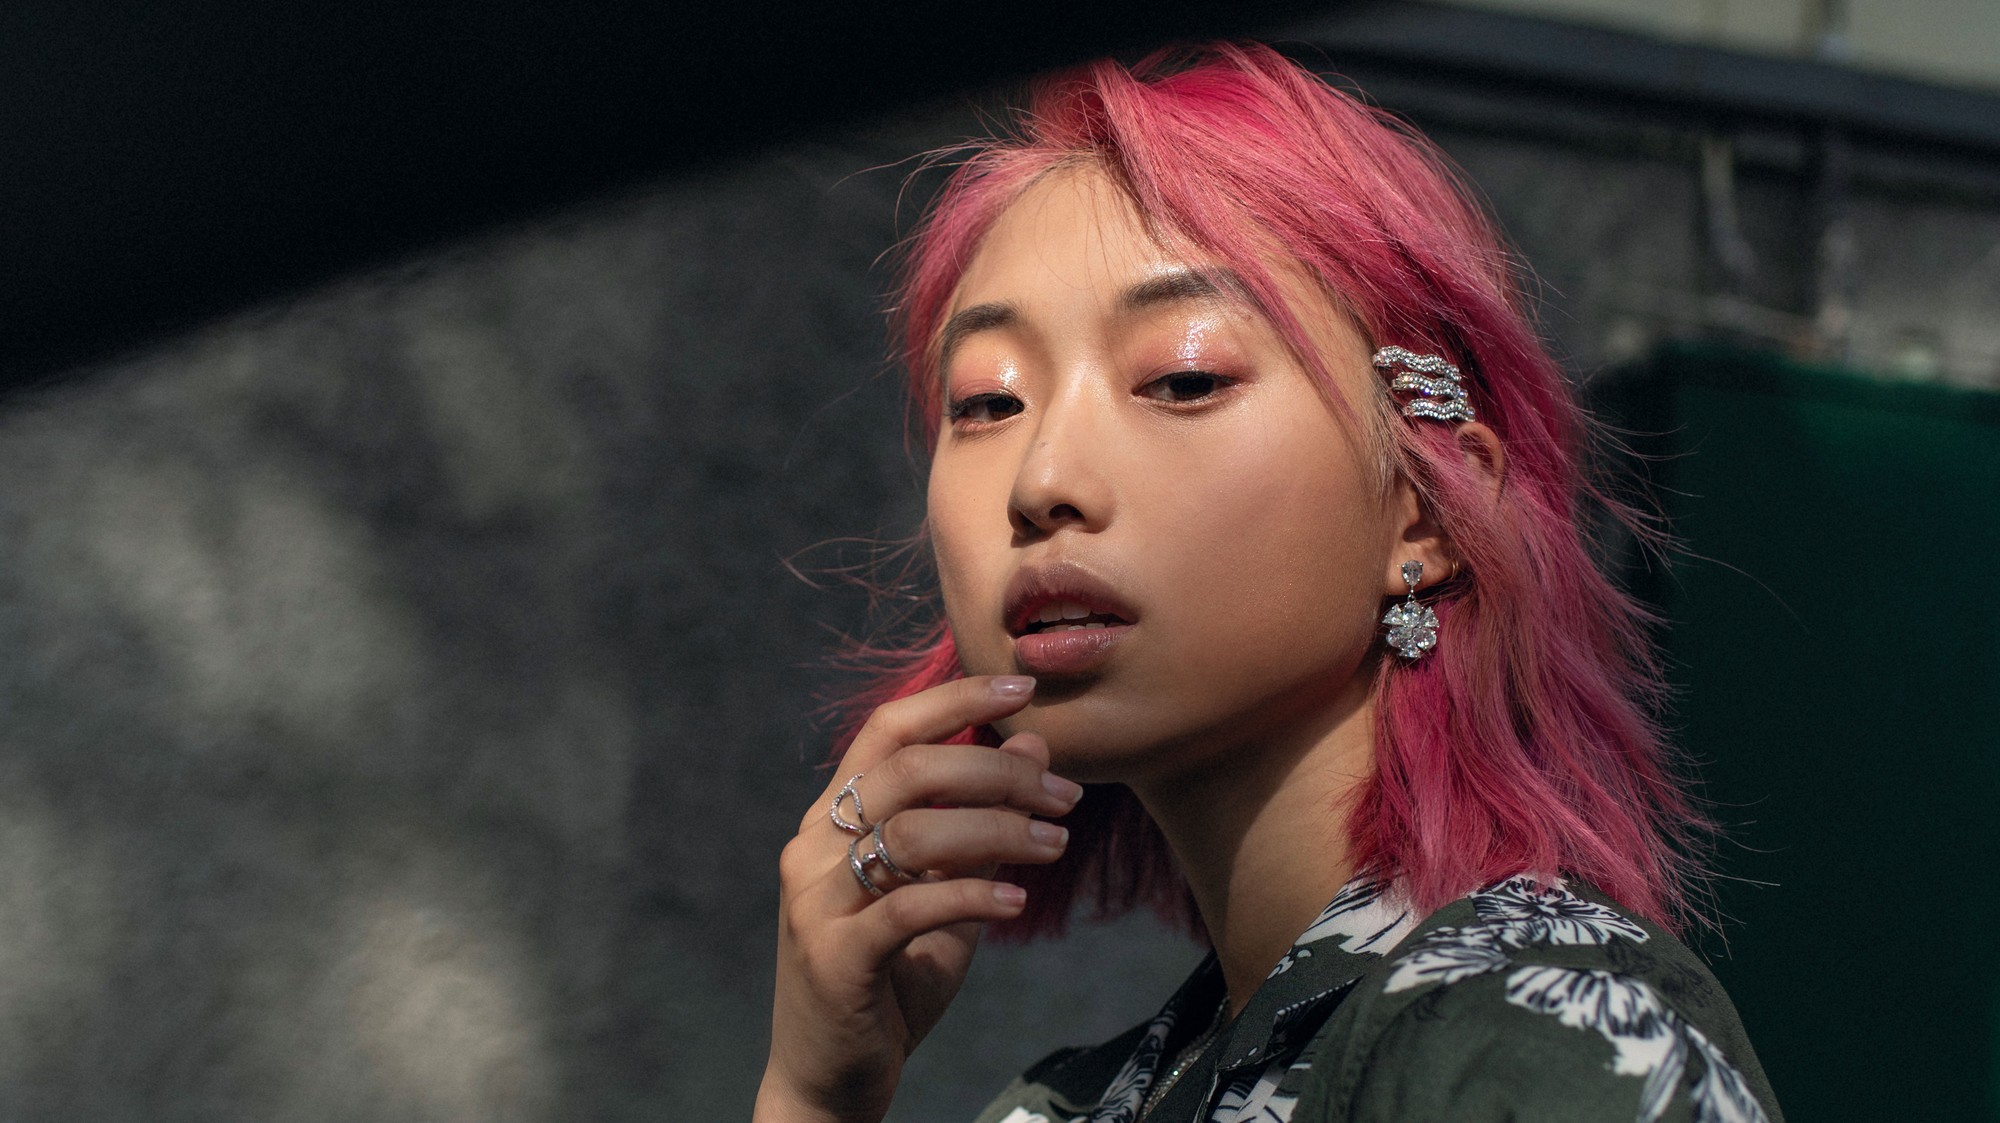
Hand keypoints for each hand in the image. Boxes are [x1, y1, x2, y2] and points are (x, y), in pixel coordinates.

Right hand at [754, 675, 1082, 1122]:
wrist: (833, 1078)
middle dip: (997, 771)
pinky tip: (1016, 900)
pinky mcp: (833, 956)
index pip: (888, 729)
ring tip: (1054, 843)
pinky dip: (973, 895)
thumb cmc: (893, 979)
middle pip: (908, 770)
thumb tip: (1034, 747)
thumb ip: (981, 824)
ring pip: (912, 831)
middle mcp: (813, 847)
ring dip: (998, 829)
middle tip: (1064, 794)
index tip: (1022, 689)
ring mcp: (816, 900)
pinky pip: (910, 906)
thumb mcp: (946, 892)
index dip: (955, 699)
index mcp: (833, 818)